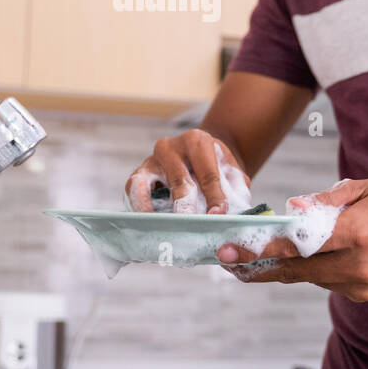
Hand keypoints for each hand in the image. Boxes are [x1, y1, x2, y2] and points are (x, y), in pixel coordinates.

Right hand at [125, 129, 249, 213]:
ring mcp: (151, 159)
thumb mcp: (232, 172)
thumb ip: (236, 189)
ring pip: (144, 182)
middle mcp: (171, 146)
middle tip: (190, 225)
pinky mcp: (138, 173)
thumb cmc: (218, 166)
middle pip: (178, 180)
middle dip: (185, 206)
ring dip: (150, 207)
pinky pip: (132, 190)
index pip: (207, 173)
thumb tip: (235, 215)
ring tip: (160, 227)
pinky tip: (147, 224)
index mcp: (197, 141)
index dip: (214, 197)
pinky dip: (137, 208)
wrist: (202, 153)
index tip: (218, 216)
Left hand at [217, 177, 367, 300]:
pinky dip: (316, 269)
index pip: (295, 248)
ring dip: (289, 266)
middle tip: (227, 259)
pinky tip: (312, 255)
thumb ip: (323, 202)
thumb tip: (290, 212)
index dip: (258, 251)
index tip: (229, 251)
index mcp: (356, 234)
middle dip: (258, 266)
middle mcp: (359, 265)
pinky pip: (328, 282)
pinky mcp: (367, 294)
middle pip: (295, 271)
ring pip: (311, 277)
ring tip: (262, 253)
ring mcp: (364, 284)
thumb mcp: (362, 188)